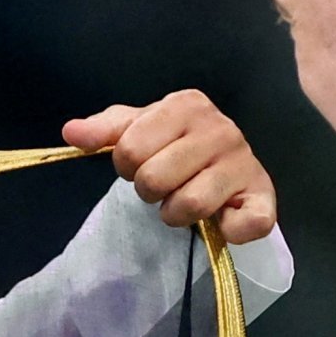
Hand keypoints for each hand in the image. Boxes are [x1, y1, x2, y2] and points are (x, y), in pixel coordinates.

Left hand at [64, 91, 278, 245]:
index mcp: (186, 105)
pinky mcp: (264, 197)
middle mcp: (220, 129)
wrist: (228, 163)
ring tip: (185, 201)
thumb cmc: (176, 144)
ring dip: (177, 214)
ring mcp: (245, 162)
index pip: (129, 149)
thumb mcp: (138, 129)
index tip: (143, 163)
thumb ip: (105, 131)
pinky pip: (245, 225)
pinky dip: (229, 231)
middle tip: (166, 186)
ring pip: (189, 204)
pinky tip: (222, 220)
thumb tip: (70, 132)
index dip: (127, 166)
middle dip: (151, 191)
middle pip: (153, 179)